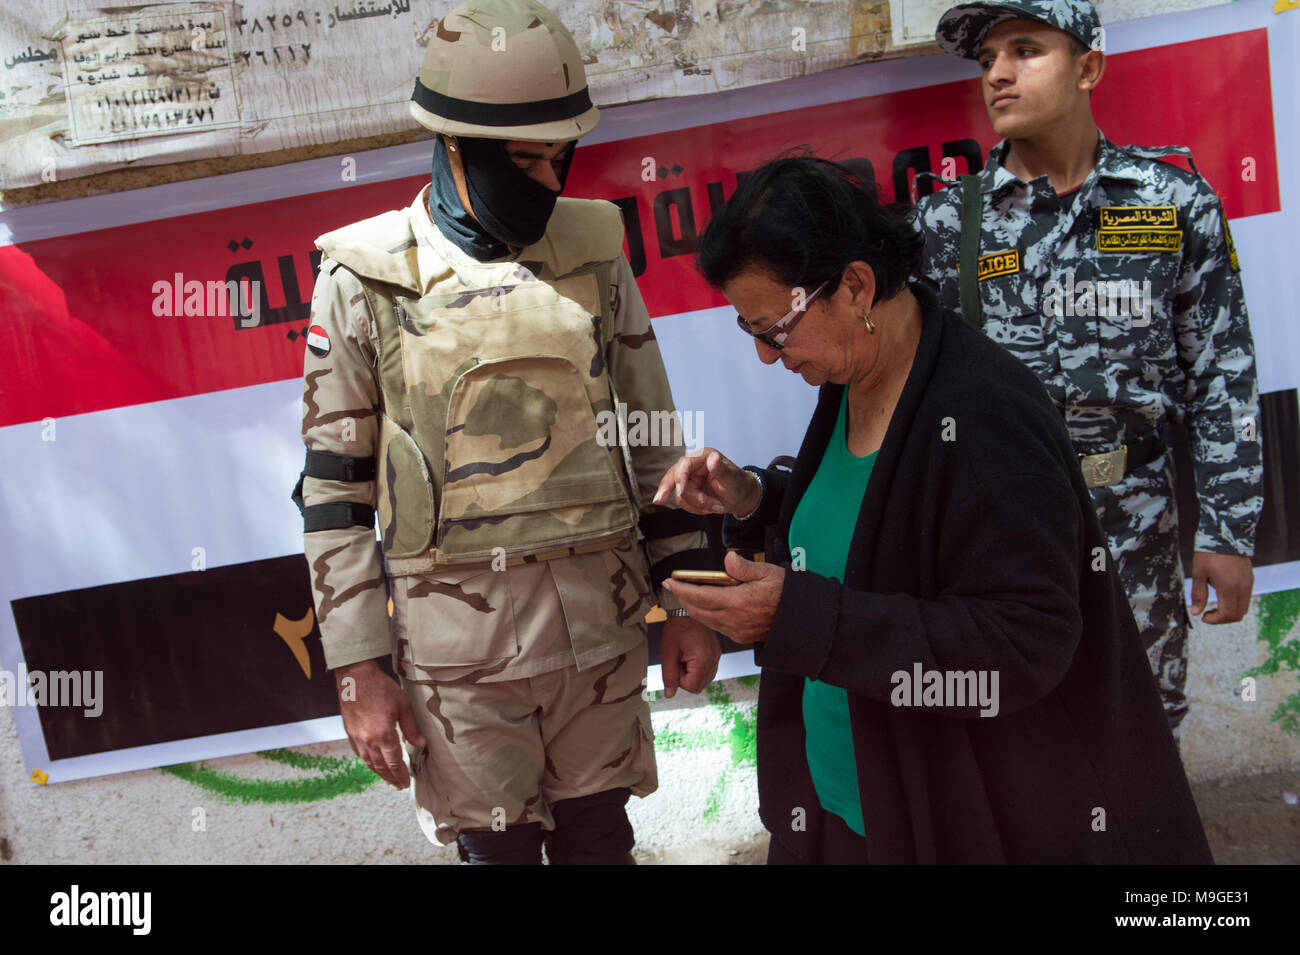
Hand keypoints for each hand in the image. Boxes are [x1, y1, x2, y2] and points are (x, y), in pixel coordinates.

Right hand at [333, 659, 426, 788]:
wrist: (355, 677)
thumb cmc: (380, 688)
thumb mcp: (403, 705)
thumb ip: (412, 728)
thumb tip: (421, 744)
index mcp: (383, 734)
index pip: (394, 762)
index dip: (401, 774)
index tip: (406, 782)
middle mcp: (368, 740)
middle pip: (381, 766)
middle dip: (391, 778)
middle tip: (399, 785)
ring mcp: (357, 738)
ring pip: (369, 763)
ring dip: (379, 773)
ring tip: (388, 779)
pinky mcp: (350, 733)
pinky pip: (359, 754)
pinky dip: (368, 763)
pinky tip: (373, 764)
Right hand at [652, 447, 759, 516]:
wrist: (740, 498)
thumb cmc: (739, 485)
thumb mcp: (733, 479)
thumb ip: (721, 469)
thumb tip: (713, 458)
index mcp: (704, 456)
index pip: (684, 464)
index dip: (679, 477)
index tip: (681, 490)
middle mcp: (693, 465)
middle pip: (672, 476)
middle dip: (666, 489)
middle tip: (657, 501)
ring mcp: (688, 478)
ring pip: (680, 495)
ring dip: (698, 504)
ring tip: (718, 506)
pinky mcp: (686, 490)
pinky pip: (683, 502)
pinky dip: (696, 508)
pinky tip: (710, 507)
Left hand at [659, 616, 720, 697]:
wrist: (687, 609)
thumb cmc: (677, 627)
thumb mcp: (668, 651)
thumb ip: (669, 675)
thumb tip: (669, 694)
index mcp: (702, 660)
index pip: (692, 687)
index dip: (679, 680)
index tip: (676, 664)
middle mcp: (713, 660)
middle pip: (699, 686)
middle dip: (686, 677)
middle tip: (679, 660)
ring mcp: (717, 657)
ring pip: (704, 680)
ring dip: (692, 673)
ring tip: (685, 656)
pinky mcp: (716, 654)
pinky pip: (708, 670)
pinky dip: (698, 668)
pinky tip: (691, 655)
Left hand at [661, 551, 784, 644]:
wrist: (800, 618)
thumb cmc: (786, 593)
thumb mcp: (768, 572)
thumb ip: (744, 567)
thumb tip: (728, 559)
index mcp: (738, 601)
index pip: (700, 595)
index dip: (682, 589)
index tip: (670, 581)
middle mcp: (734, 619)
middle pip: (697, 610)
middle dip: (682, 598)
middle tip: (674, 586)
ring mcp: (736, 630)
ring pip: (705, 620)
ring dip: (692, 607)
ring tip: (686, 594)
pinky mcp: (740, 636)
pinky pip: (716, 626)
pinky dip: (706, 616)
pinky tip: (706, 606)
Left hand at [1189, 551, 1252, 623]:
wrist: (1226, 535)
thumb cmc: (1210, 554)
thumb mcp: (1199, 574)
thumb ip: (1199, 595)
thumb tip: (1196, 612)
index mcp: (1230, 589)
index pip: (1228, 614)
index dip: (1215, 620)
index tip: (1203, 617)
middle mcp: (1243, 588)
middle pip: (1238, 614)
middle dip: (1222, 619)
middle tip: (1208, 614)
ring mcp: (1248, 584)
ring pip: (1243, 607)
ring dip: (1229, 612)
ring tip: (1214, 606)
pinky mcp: (1249, 579)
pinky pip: (1245, 598)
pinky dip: (1235, 603)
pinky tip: (1222, 596)